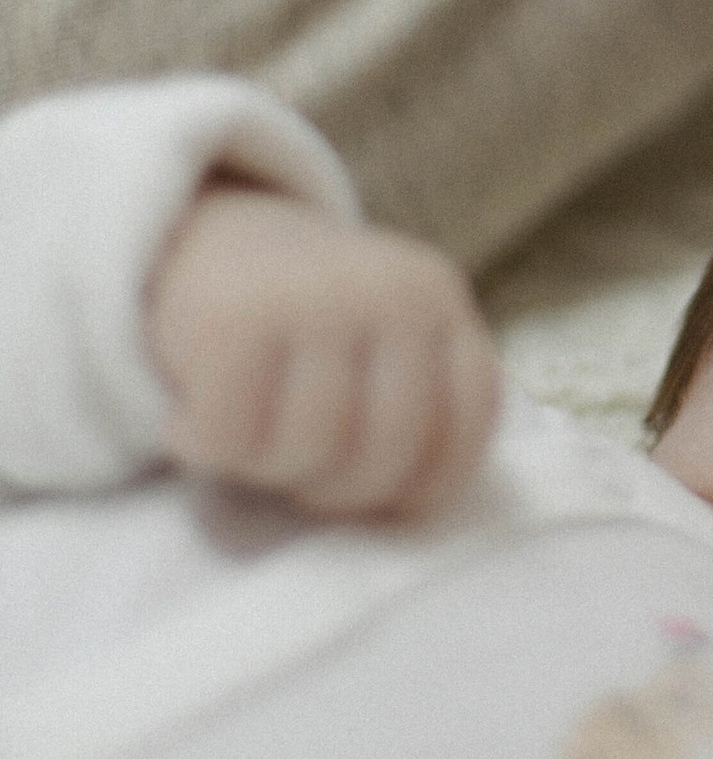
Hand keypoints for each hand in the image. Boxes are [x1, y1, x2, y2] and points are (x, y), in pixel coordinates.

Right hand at [146, 184, 501, 520]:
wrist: (204, 242)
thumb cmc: (301, 328)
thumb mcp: (380, 343)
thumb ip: (409, 404)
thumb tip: (397, 516)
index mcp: (437, 300)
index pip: (471, 419)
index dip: (428, 483)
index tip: (382, 500)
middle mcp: (389, 291)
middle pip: (389, 451)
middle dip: (338, 491)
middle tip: (297, 472)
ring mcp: (315, 298)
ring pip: (311, 449)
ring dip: (268, 470)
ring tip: (250, 439)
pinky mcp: (234, 317)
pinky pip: (232, 437)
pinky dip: (206, 449)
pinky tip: (195, 425)